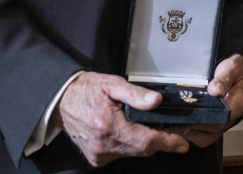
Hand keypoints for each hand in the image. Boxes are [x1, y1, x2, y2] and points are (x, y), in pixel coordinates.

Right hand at [54, 72, 187, 165]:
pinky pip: (122, 154)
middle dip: (161, 142)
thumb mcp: (111, 84)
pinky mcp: (96, 158)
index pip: (146, 140)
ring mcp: (99, 154)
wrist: (60, 101)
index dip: (168, 142)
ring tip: (154, 129)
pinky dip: (131, 145)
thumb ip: (135, 94)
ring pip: (133, 153)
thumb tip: (155, 101)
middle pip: (142, 149)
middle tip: (175, 133)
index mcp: (108, 125)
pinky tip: (132, 133)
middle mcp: (103, 144)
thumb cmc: (85, 90)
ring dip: (146, 143)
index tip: (182, 143)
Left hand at [175, 54, 242, 147]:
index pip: (219, 121)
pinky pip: (202, 136)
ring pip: (205, 138)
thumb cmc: (233, 71)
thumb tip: (214, 90)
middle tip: (171, 123)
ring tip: (171, 124)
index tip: (184, 118)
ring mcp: (222, 124)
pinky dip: (189, 133)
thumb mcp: (231, 68)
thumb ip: (223, 79)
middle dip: (189, 129)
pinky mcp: (215, 125)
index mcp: (236, 106)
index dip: (201, 122)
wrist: (236, 74)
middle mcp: (229, 119)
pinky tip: (177, 124)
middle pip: (209, 133)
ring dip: (188, 134)